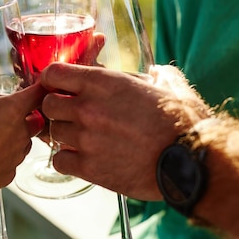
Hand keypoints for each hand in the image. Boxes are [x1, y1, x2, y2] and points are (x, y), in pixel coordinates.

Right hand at [0, 78, 45, 196]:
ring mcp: (17, 155)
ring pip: (27, 139)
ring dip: (18, 133)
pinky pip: (14, 158)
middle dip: (30, 111)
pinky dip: (6, 153)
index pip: (39, 92)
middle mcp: (21, 132)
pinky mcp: (9, 173)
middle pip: (38, 117)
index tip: (40, 82)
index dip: (42, 86)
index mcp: (11, 111)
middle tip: (14, 107)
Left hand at [39, 63, 210, 199]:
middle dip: (56, 108)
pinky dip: (67, 160)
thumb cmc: (182, 122)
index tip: (58, 86)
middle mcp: (88, 108)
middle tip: (71, 114)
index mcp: (103, 83)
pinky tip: (81, 158)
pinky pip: (59, 161)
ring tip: (82, 138)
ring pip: (52, 133)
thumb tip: (153, 71)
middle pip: (46, 104)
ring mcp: (86, 138)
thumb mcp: (165, 85)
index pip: (53, 73)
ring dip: (63, 135)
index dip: (53, 80)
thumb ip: (149, 74)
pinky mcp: (90, 167)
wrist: (192, 161)